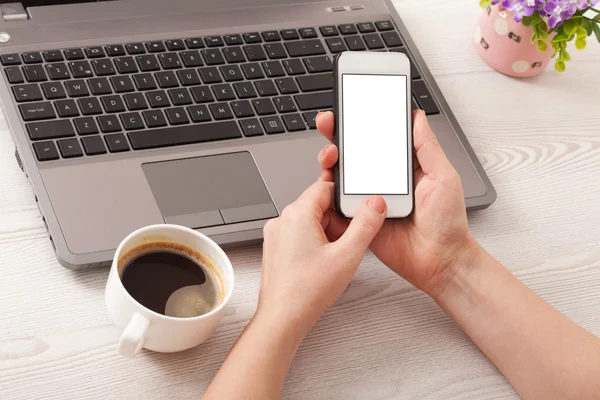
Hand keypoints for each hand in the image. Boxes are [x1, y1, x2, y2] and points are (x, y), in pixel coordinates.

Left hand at [256, 180, 386, 333]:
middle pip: (318, 207)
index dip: (345, 198)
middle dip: (338, 223)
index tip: (358, 210)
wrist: (283, 319)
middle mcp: (282, 221)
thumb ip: (365, 225)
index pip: (325, 188)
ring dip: (328, 237)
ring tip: (335, 261)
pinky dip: (316, 247)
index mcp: (297, 214)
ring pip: (310, 224)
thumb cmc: (306, 291)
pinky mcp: (275, 251)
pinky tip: (324, 267)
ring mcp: (276, 237)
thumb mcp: (347, 255)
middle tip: (348, 244)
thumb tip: (375, 204)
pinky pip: (300, 238)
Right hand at [316, 110, 480, 297]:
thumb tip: (417, 116)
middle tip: (329, 124)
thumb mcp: (443, 176)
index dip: (361, 123)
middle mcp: (382, 181)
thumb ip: (427, 146)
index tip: (349, 107)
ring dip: (330, 163)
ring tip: (330, 155)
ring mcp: (368, 200)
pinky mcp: (358, 221)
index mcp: (401, 167)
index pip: (377, 139)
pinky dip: (327, 196)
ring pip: (340, 178)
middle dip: (336, 137)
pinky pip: (337, 207)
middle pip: (352, 155)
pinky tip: (326, 184)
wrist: (440, 260)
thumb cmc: (448, 222)